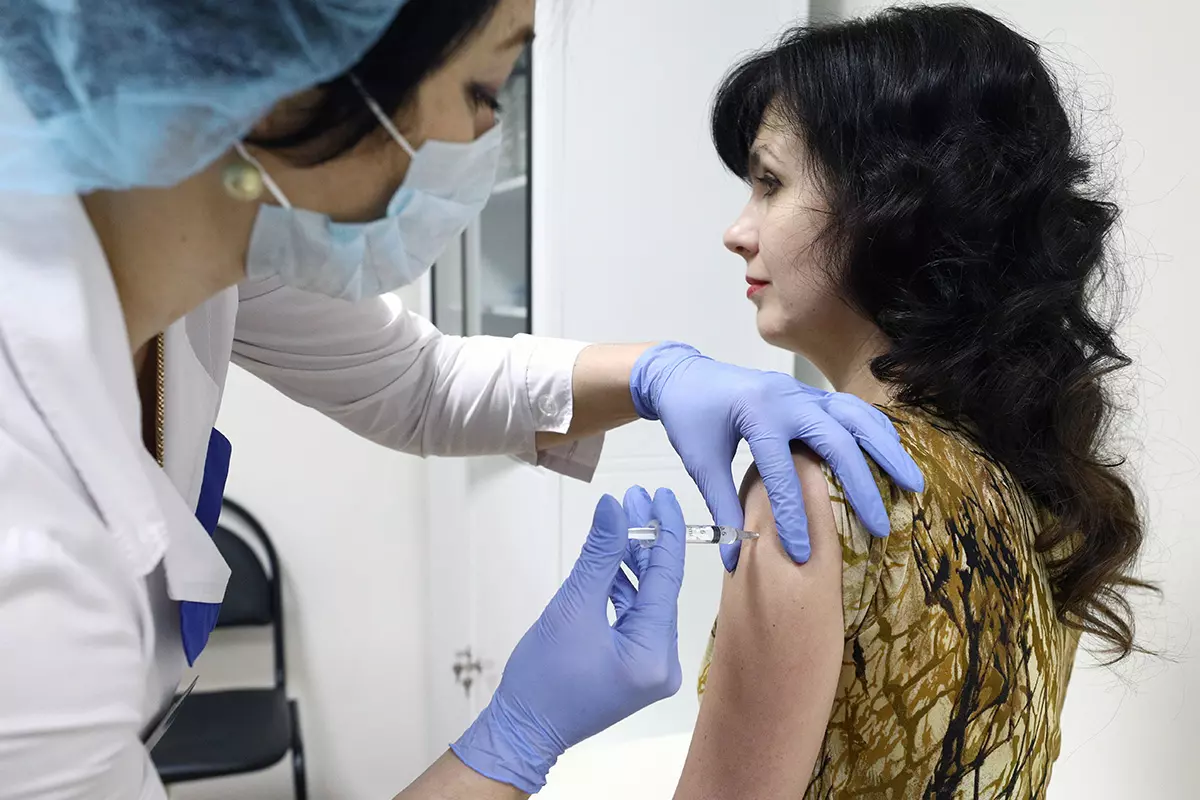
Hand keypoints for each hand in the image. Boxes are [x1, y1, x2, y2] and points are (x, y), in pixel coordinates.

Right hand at [451, 489, 685, 793]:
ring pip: (648, 599)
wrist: (522, 729)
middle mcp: (662, 664)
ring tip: (621, 521)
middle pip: (661, 587)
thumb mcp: (571, 607)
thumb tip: (614, 509)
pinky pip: (637, 615)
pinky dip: (625, 587)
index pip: (667, 578)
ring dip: (634, 562)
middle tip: (635, 499)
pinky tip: (613, 559)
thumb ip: (599, 554)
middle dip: (647, 541)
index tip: (661, 496)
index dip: (665, 530)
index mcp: (653, 655)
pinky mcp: (637, 666)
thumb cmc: (541, 681)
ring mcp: (651, 667)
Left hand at [630, 342, 924, 569]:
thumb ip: (722, 507)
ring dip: (886, 451)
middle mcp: (787, 398)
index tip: (804, 554)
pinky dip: (877, 431)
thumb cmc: (690, 418)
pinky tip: (894, 456)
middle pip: (836, 442)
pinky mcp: (811, 393)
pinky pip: (853, 409)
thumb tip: (735, 557)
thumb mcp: (700, 463)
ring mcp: (803, 392)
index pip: (782, 473)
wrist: (684, 375)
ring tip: (912, 486)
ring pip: (857, 418)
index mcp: (756, 414)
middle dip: (861, 486)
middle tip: (881, 526)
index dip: (793, 516)